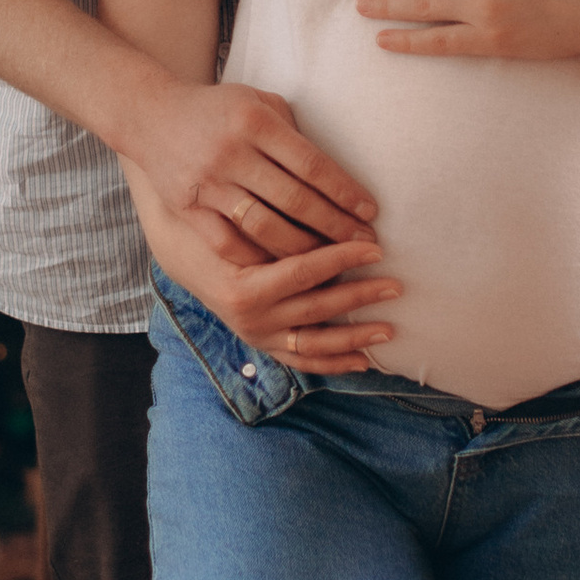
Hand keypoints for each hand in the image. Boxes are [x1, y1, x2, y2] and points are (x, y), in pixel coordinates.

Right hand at [122, 74, 377, 266]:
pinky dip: (259, 259)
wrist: (150, 115)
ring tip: (333, 261)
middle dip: (335, 227)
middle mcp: (232, 153)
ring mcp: (208, 183)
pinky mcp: (188, 208)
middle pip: (295, 200)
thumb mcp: (258, 101)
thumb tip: (336, 175)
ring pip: (265, 227)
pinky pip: (228, 244)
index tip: (371, 213)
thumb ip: (293, 132)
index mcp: (255, 122)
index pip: (312, 164)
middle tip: (367, 245)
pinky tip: (283, 270)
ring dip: (304, 249)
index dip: (345, 192)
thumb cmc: (218, 109)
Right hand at [190, 228, 403, 372]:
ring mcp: (258, 337)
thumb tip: (335, 217)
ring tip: (389, 330)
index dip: (342, 258)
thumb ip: (278, 227)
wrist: (183, 252)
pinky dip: (333, 363)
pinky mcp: (264, 346)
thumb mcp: (237, 224)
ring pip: (314, 343)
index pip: (303, 271)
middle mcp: (251, 319)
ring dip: (355, 338)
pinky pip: (303, 361)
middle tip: (396, 285)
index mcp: (243, 288)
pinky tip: (364, 360)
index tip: (375, 246)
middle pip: (316, 308)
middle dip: (360, 296)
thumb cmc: (216, 230)